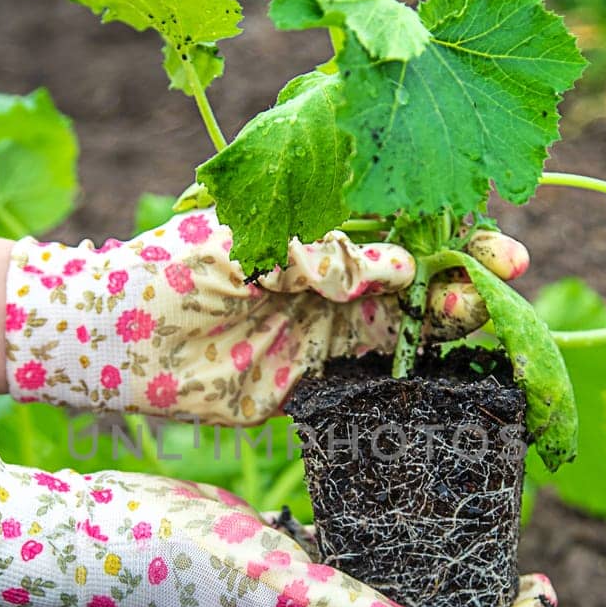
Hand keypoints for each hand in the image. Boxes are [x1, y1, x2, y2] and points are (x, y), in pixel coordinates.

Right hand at [0, 456, 556, 606]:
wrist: (107, 533)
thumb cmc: (181, 559)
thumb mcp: (270, 581)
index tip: (546, 604)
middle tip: (537, 583)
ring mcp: (301, 602)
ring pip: (395, 603)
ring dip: (446, 587)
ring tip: (490, 551)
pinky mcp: (283, 564)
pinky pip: (353, 565)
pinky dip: (392, 549)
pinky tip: (411, 516)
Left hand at [2, 209, 528, 424]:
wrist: (106, 343)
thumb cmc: (163, 271)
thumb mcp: (242, 249)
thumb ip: (317, 257)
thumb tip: (401, 267)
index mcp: (312, 228)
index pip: (399, 224)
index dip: (450, 233)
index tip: (495, 246)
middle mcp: (327, 276)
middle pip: (416, 275)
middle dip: (463, 276)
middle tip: (499, 283)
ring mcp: (323, 328)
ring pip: (404, 325)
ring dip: (445, 323)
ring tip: (475, 320)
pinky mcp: (312, 382)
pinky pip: (374, 376)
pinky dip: (413, 373)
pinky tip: (447, 370)